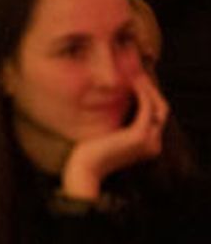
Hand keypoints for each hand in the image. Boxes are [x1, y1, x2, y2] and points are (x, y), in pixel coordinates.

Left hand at [60, 72, 168, 199]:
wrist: (83, 170)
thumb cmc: (89, 154)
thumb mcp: (107, 135)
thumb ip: (117, 124)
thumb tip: (111, 104)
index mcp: (148, 144)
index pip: (156, 115)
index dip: (149, 96)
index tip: (136, 81)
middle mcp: (153, 143)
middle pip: (161, 108)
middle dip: (151, 89)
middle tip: (137, 73)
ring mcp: (149, 140)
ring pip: (157, 105)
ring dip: (147, 88)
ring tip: (134, 74)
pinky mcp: (139, 135)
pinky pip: (146, 107)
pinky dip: (141, 92)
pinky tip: (130, 82)